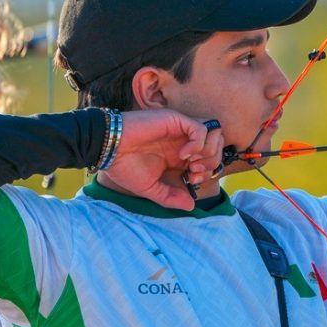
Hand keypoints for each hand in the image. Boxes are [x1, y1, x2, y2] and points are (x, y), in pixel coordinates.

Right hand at [101, 109, 223, 209]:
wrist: (107, 150)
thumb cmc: (125, 167)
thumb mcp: (150, 188)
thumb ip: (171, 196)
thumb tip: (192, 206)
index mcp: (181, 155)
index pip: (210, 158)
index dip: (208, 171)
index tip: (191, 180)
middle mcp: (184, 140)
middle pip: (218, 145)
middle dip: (211, 162)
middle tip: (193, 172)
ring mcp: (181, 129)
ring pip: (214, 134)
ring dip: (208, 151)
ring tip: (190, 162)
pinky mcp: (175, 120)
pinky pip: (201, 128)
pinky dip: (198, 143)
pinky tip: (183, 154)